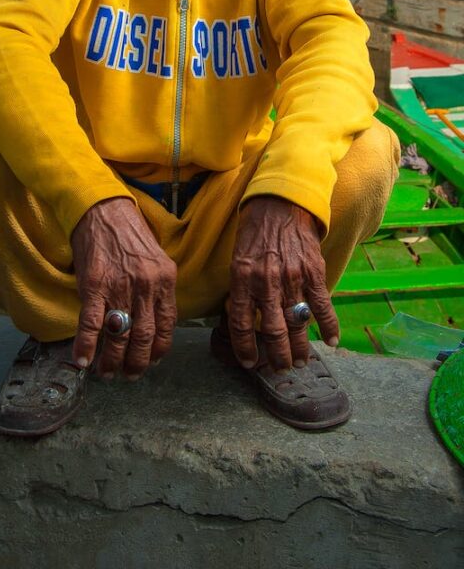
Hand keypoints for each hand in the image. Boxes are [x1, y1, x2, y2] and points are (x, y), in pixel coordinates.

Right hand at [71, 197, 176, 378]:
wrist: (102, 209)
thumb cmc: (128, 233)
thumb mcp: (155, 258)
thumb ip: (157, 288)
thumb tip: (153, 320)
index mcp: (165, 279)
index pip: (168, 325)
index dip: (159, 350)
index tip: (151, 361)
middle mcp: (146, 285)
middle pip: (145, 337)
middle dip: (136, 363)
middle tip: (128, 375)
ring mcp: (120, 286)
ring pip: (120, 335)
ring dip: (112, 360)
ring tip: (106, 372)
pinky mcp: (94, 285)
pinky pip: (91, 323)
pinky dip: (86, 346)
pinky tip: (82, 360)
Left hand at [229, 196, 339, 369]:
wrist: (280, 202)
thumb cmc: (255, 231)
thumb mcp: (237, 257)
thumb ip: (241, 288)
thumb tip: (242, 318)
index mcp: (242, 277)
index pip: (241, 323)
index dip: (245, 348)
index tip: (250, 363)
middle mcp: (266, 280)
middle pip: (273, 331)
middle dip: (277, 356)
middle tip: (280, 368)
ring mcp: (292, 277)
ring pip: (297, 323)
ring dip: (300, 348)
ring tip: (301, 362)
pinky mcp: (313, 271)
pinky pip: (322, 305)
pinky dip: (329, 326)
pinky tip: (331, 341)